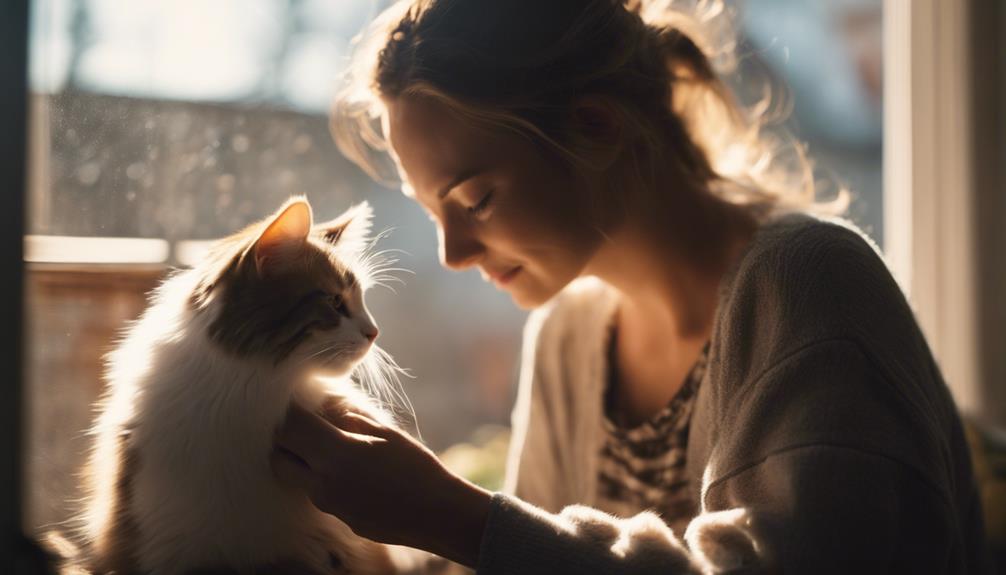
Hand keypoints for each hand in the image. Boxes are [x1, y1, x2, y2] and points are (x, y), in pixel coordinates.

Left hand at [271, 402, 491, 567]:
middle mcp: (323, 483)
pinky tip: (349, 470)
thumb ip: (349, 415)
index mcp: (336, 454)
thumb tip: (324, 398)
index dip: (289, 410)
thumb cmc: (416, 467)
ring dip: (302, 459)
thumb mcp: (385, 432)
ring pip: (295, 477)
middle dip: (285, 438)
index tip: (298, 400)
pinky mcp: (337, 518)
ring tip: (329, 445)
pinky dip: (321, 477)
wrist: (437, 514)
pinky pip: (317, 493)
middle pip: (278, 456)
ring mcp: (328, 505)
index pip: (290, 427)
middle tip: (305, 423)